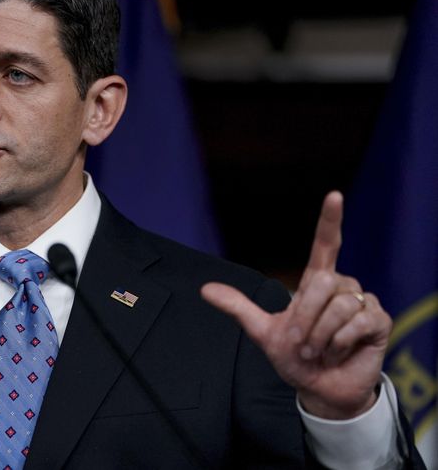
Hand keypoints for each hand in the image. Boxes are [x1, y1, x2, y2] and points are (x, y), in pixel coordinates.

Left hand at [201, 191, 391, 418]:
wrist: (318, 388)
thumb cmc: (295, 357)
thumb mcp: (263, 331)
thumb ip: (238, 307)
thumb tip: (204, 289)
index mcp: (316, 282)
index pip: (326, 245)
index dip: (330, 221)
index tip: (333, 195)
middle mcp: (342, 286)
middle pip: (321, 283)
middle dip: (305, 318)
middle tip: (302, 343)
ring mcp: (363, 302)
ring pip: (338, 306)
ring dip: (320, 336)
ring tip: (320, 351)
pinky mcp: (379, 321)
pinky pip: (356, 324)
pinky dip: (339, 344)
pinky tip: (338, 353)